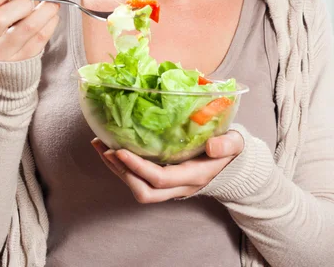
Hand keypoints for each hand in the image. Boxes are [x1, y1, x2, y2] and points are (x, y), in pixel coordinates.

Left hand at [91, 130, 243, 202]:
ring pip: (138, 188)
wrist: (234, 167)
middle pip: (144, 192)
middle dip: (121, 172)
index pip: (160, 179)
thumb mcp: (235, 143)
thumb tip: (212, 145)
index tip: (119, 150)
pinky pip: (139, 180)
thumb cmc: (231, 151)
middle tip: (105, 149)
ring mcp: (171, 187)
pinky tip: (111, 148)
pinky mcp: (164, 180)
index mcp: (193, 176)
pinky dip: (122, 166)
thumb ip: (227, 145)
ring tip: (100, 145)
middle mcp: (179, 186)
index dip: (138, 167)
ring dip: (117, 169)